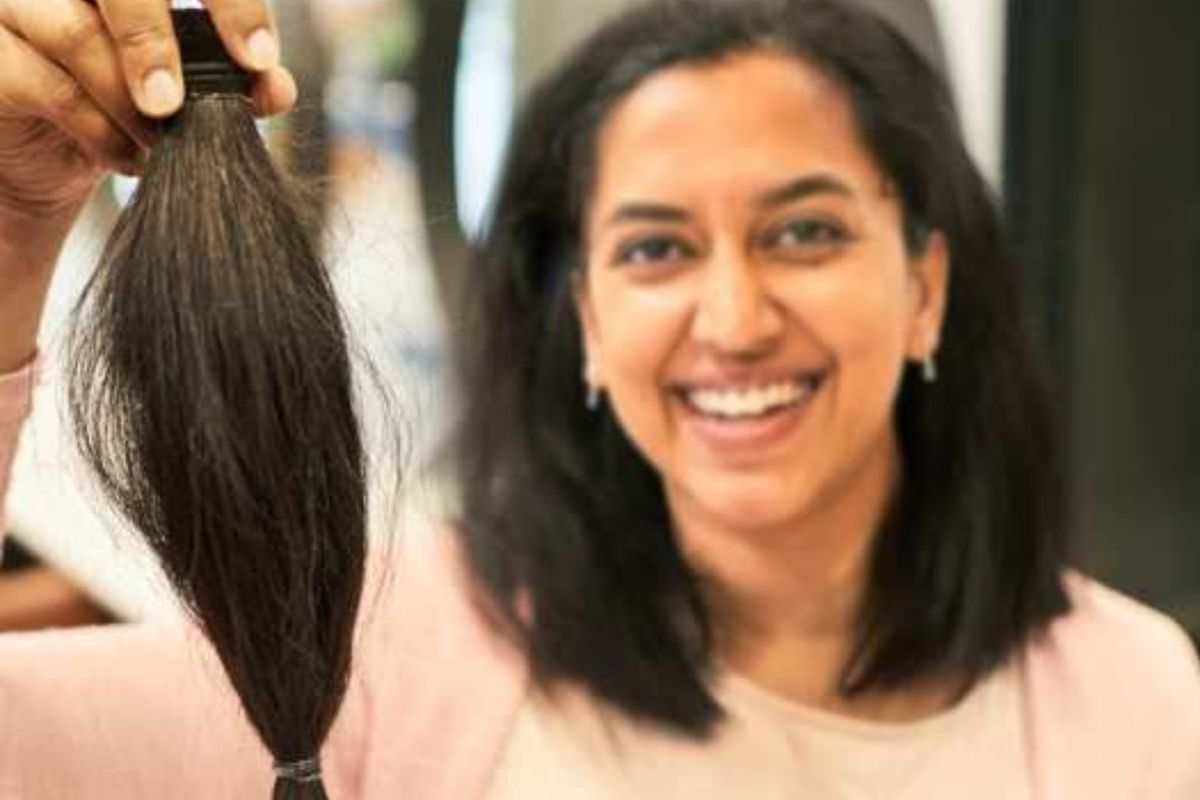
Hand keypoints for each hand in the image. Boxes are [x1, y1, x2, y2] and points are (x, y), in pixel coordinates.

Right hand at [0, 0, 297, 222]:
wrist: (46, 161)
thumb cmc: (119, 108)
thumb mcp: (181, 94)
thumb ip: (230, 81)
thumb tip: (278, 89)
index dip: (230, 2)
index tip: (258, 59)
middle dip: (156, 41)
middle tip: (176, 103)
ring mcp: (16, 8)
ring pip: (75, 33)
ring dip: (126, 100)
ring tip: (158, 141)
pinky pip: (47, 85)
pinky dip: (97, 129)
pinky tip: (126, 157)